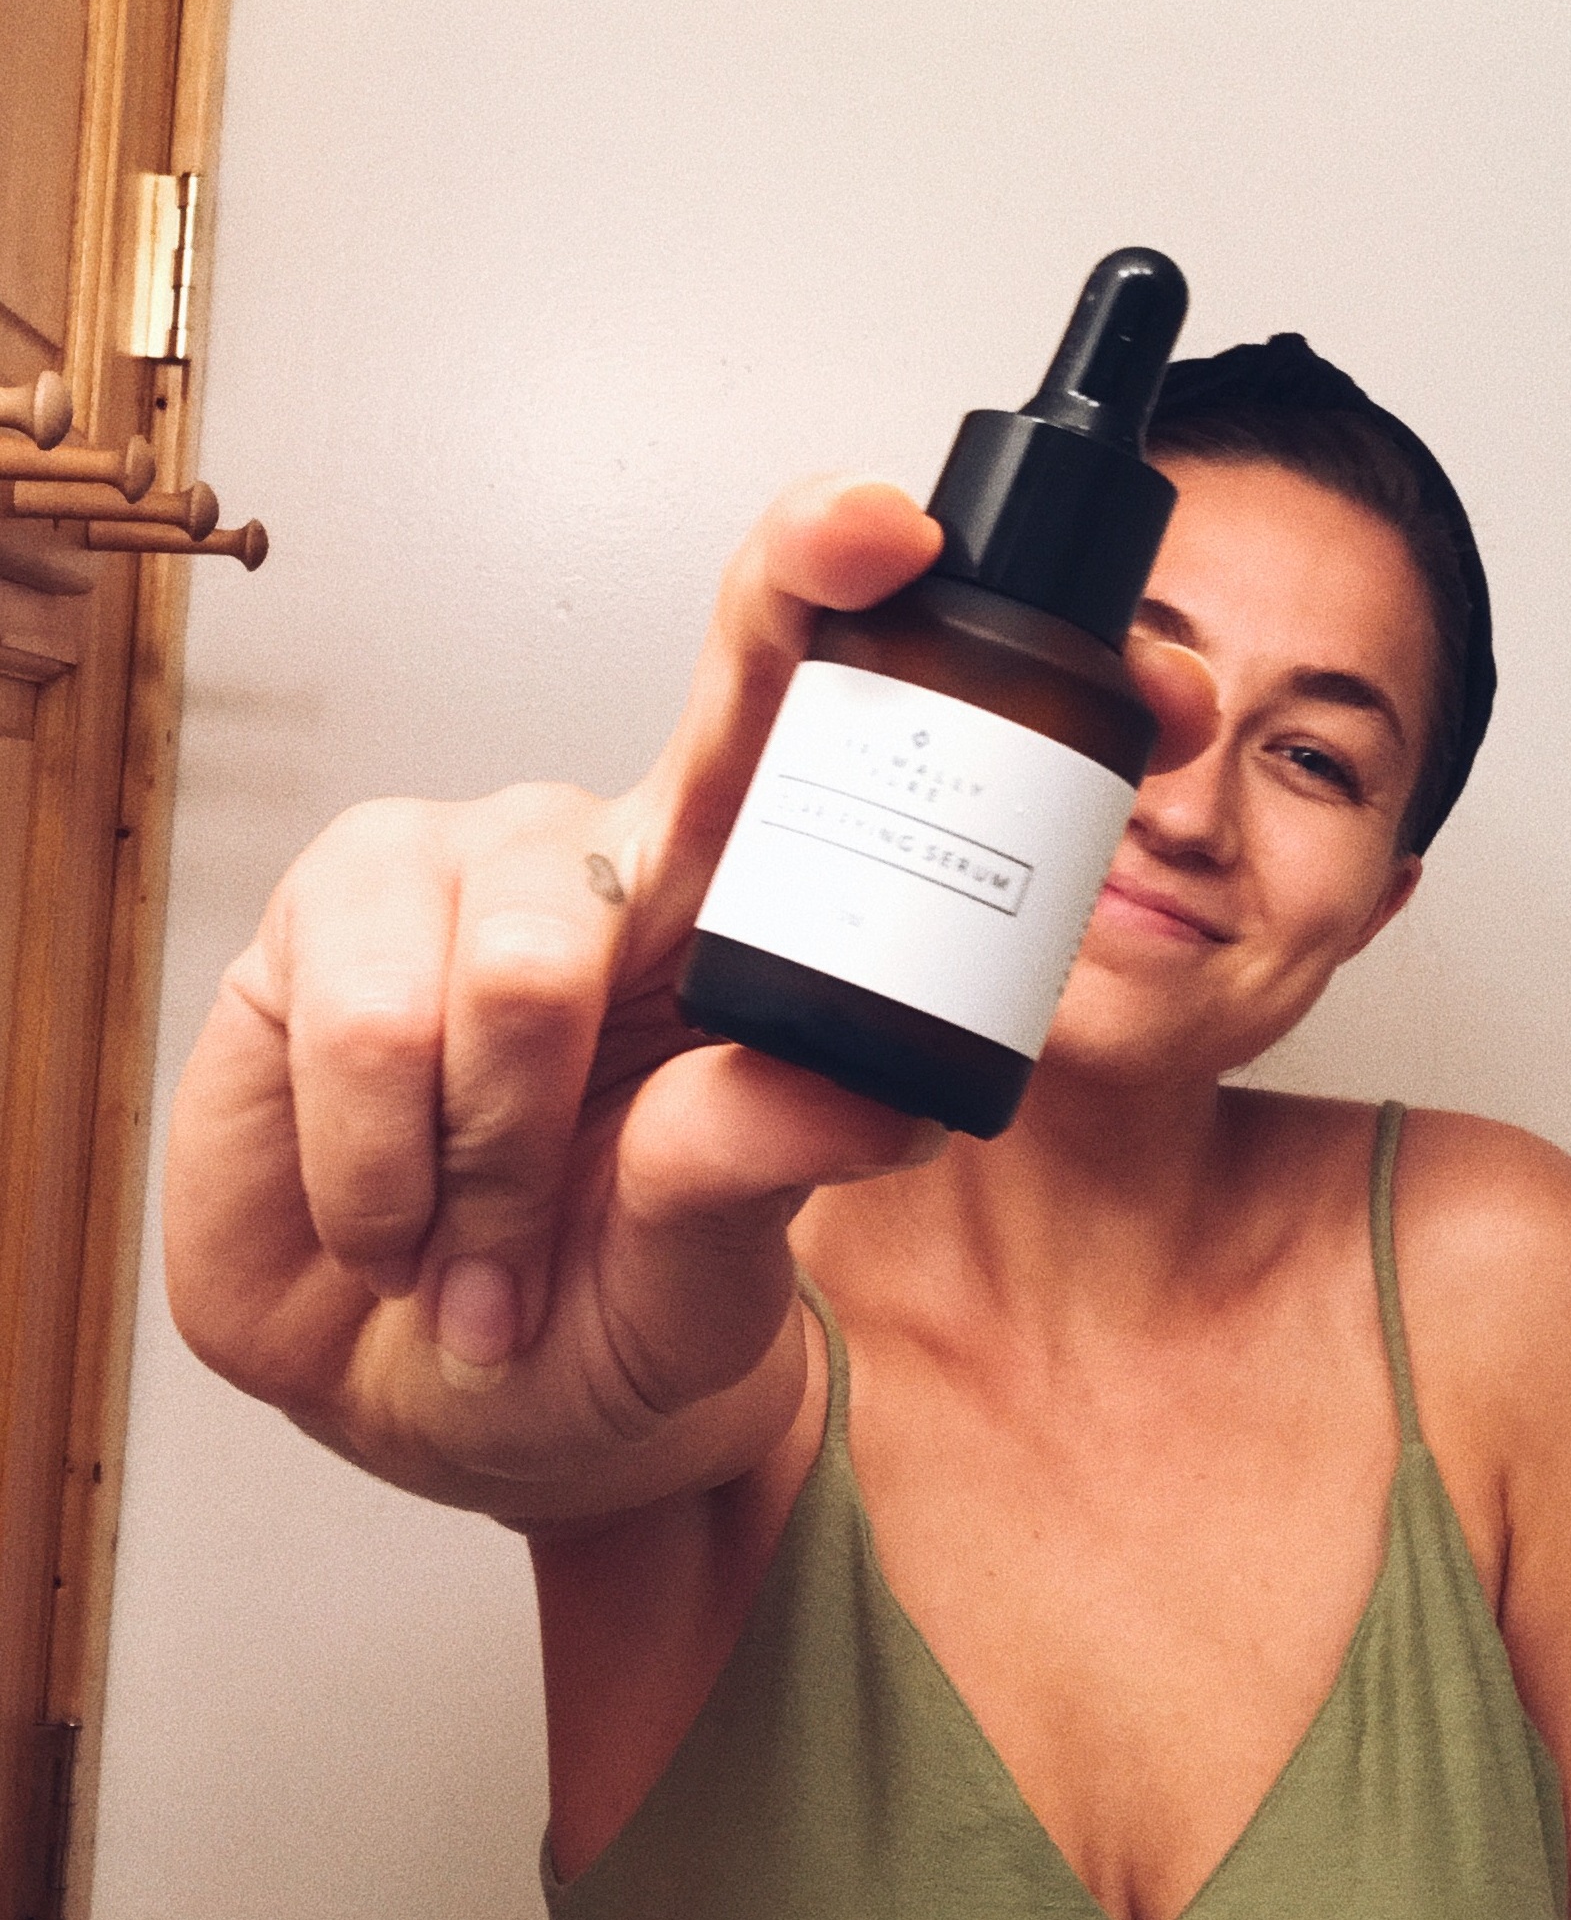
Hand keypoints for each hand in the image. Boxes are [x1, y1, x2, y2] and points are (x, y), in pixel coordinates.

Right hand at [165, 477, 1216, 1520]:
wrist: (424, 1390)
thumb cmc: (600, 1306)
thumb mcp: (706, 1274)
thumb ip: (761, 1162)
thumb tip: (861, 1087)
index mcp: (744, 911)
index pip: (801, 706)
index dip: (839, 589)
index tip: (898, 530)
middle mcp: (613, 857)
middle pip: (658, 755)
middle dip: (653, 918)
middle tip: (588, 1163)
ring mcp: (462, 870)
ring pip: (517, 968)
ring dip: (497, 1163)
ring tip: (487, 1246)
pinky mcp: (324, 914)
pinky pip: (368, 1026)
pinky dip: (389, 1174)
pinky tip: (400, 1220)